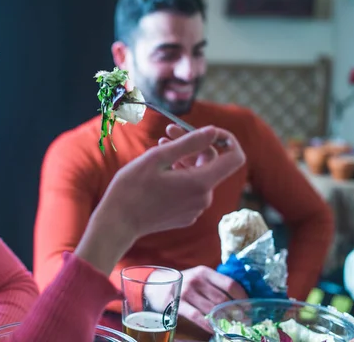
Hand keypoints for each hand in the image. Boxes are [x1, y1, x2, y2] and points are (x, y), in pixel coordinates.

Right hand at [103, 125, 244, 238]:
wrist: (117, 222)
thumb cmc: (132, 188)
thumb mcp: (158, 157)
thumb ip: (190, 142)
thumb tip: (214, 131)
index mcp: (200, 183)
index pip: (235, 157)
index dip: (227, 139)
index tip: (208, 131)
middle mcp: (204, 198)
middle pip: (212, 163)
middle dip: (193, 145)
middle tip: (168, 132)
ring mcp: (195, 209)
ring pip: (199, 175)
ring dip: (183, 158)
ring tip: (160, 146)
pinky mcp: (185, 215)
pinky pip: (191, 189)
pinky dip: (179, 175)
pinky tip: (159, 171)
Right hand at [145, 266, 246, 335]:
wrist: (155, 286)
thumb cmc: (182, 283)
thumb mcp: (197, 277)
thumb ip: (214, 283)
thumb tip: (239, 297)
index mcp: (205, 271)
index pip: (230, 283)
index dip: (242, 297)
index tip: (249, 307)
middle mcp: (197, 279)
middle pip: (222, 299)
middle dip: (236, 312)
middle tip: (245, 322)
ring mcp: (187, 291)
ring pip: (212, 308)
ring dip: (224, 320)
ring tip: (232, 327)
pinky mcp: (178, 303)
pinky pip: (197, 316)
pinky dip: (208, 324)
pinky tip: (214, 329)